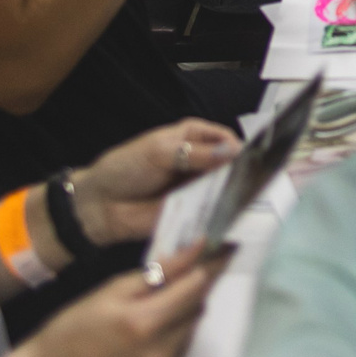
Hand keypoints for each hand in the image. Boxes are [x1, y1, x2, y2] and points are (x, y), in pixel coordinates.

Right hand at [0, 244, 232, 356]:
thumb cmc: (73, 328)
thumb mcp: (110, 290)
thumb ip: (158, 272)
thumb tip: (196, 250)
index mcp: (143, 322)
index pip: (195, 285)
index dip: (211, 263)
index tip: (225, 246)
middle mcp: (160, 352)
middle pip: (197, 306)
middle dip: (190, 288)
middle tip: (172, 279)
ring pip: (192, 327)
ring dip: (182, 313)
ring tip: (151, 311)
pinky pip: (183, 350)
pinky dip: (174, 337)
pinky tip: (147, 336)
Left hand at [73, 118, 241, 245]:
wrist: (101, 205)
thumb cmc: (126, 168)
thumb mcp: (159, 152)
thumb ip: (196, 153)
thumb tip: (233, 151)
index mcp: (193, 137)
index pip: (226, 139)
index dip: (239, 148)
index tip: (252, 160)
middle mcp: (201, 162)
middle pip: (230, 165)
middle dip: (242, 173)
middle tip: (254, 183)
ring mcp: (197, 189)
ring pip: (224, 190)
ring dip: (233, 195)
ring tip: (246, 202)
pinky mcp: (192, 214)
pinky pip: (212, 213)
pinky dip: (221, 216)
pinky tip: (232, 219)